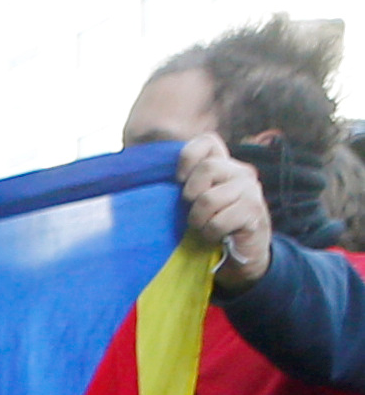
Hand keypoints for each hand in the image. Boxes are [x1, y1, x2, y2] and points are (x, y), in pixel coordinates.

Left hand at [179, 133, 274, 285]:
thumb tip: (140, 177)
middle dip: (191, 195)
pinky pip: (218, 222)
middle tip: (194, 211)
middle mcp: (241, 172)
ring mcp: (250, 190)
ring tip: (204, 226)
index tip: (179, 180)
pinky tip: (216, 235)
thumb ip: (182, 184)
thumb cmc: (211, 223)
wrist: (241, 253)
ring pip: (209, 198)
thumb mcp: (194, 200)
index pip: (208, 141)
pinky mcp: (253, 211)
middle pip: (207, 168)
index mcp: (224, 165)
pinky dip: (210, 233)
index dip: (188, 156)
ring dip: (198, 219)